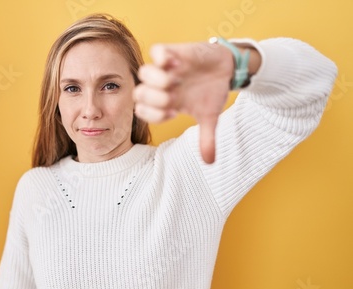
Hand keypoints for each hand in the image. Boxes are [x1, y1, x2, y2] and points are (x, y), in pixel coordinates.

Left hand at [133, 42, 234, 163]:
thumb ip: (206, 138)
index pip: (142, 111)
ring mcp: (165, 69)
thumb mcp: (210, 117)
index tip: (174, 113)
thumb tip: (210, 162)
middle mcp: (161, 87)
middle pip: (138, 93)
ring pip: (143, 72)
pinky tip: (178, 64)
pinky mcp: (173, 52)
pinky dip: (163, 58)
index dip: (153, 115)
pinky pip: (156, 51)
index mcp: (165, 103)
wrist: (226, 68)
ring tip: (176, 81)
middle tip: (175, 98)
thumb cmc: (212, 92)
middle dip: (155, 99)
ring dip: (158, 80)